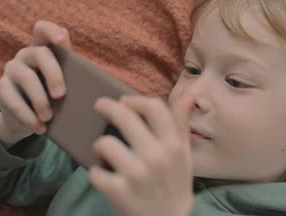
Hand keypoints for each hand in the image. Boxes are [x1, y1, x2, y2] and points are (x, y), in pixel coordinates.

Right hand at [0, 21, 71, 148]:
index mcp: (43, 49)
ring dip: (40, 99)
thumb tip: (101, 87)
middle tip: (61, 95)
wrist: (30, 119)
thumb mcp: (68, 85)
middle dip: (53, 74)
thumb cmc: (56, 97)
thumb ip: (78, 77)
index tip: (61, 40)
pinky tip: (39, 128)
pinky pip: (12, 99)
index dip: (51, 31)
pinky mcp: (2, 89)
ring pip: (25, 76)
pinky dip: (27, 116)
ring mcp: (12, 70)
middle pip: (40, 53)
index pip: (42, 29)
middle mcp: (26, 55)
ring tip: (49, 117)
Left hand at [89, 94, 194, 215]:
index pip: (154, 108)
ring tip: (106, 153)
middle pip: (125, 117)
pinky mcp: (118, 191)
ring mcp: (136, 174)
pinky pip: (95, 171)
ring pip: (104, 143)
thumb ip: (181, 122)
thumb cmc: (174, 183)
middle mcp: (156, 156)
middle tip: (99, 104)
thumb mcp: (183, 153)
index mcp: (173, 145)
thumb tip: (190, 92)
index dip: (136, 100)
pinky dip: (97, 173)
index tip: (124, 100)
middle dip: (108, 107)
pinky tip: (105, 176)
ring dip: (101, 146)